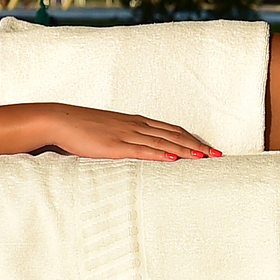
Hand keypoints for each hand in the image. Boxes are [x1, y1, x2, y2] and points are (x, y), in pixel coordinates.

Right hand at [31, 105, 220, 160]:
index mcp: (136, 122)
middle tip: (218, 155)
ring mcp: (127, 135)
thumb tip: (136, 148)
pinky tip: (175, 160)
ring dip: (186, 151)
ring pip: (164, 143)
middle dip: (197, 146)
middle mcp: (136, 126)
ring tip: (205, 159)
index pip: (171, 130)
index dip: (191, 138)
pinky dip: (161, 155)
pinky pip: (143, 151)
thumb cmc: (82, 127)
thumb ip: (124, 137)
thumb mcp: (109, 130)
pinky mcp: (116, 146)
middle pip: (174, 135)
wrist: (61, 120)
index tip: (208, 147)